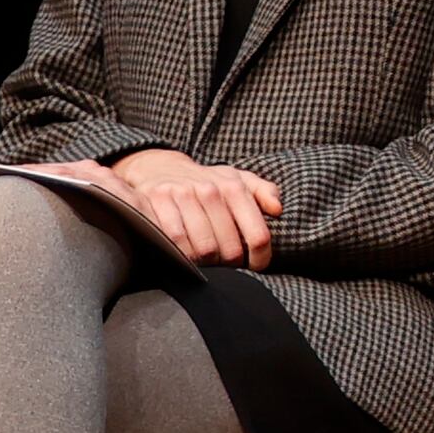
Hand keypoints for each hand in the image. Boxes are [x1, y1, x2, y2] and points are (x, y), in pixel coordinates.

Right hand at [87, 149, 282, 268]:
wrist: (161, 167)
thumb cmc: (206, 181)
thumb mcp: (237, 179)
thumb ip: (263, 191)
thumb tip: (278, 209)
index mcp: (234, 187)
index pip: (258, 234)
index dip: (261, 258)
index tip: (257, 265)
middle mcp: (209, 190)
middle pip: (229, 249)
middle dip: (230, 263)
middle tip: (226, 263)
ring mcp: (181, 196)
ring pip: (202, 250)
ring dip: (206, 263)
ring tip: (206, 260)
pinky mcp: (155, 203)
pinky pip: (173, 243)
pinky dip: (181, 255)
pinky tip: (185, 254)